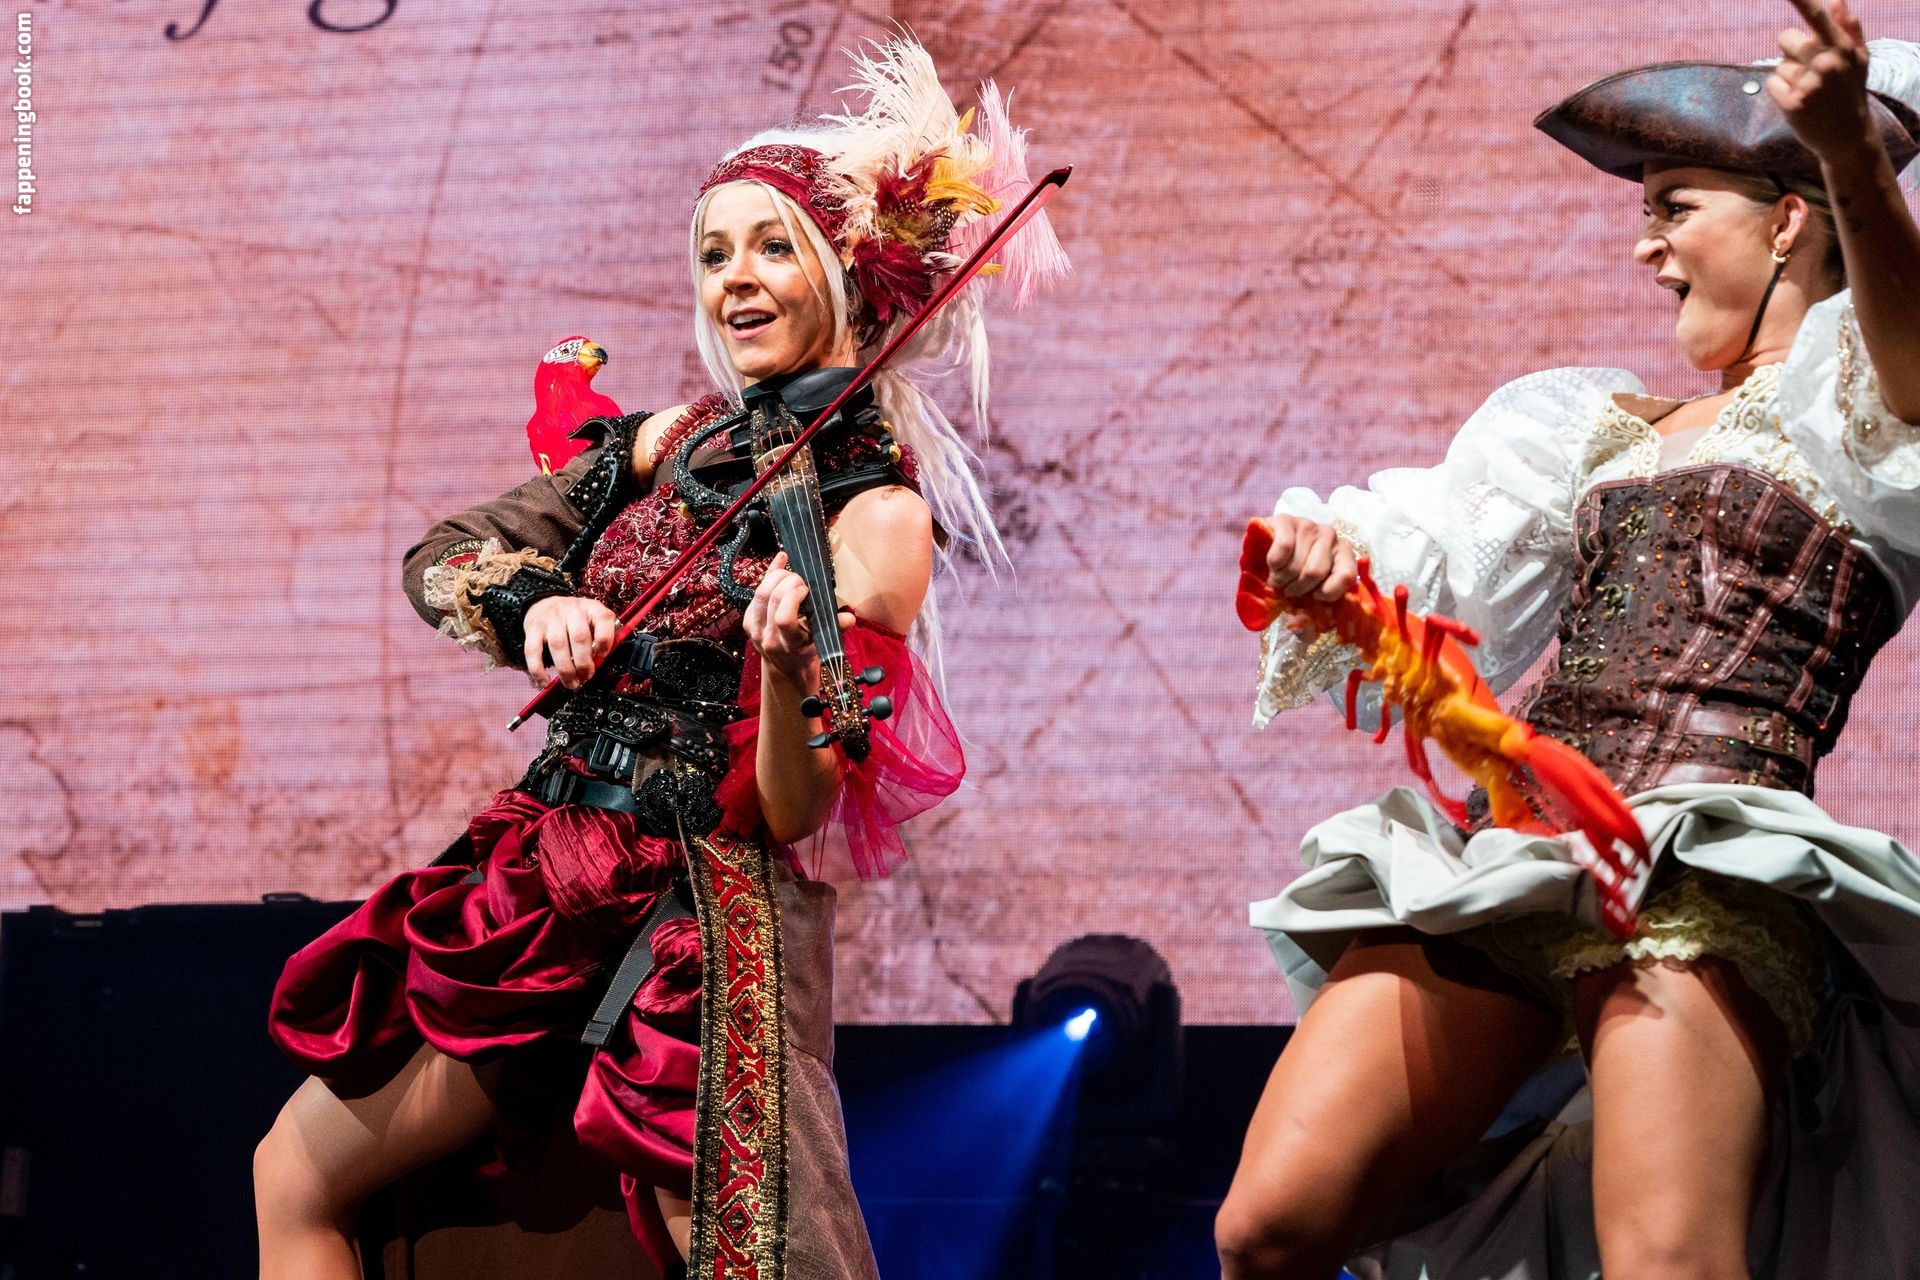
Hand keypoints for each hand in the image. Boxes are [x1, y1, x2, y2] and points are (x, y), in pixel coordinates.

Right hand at [524, 595, 618, 688]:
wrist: (545, 604)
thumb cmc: (574, 620)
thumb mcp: (592, 621)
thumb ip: (599, 638)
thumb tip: (598, 664)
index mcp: (591, 608)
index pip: (603, 618)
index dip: (605, 640)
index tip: (602, 656)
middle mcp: (572, 610)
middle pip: (579, 637)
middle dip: (584, 663)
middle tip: (585, 676)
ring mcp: (551, 618)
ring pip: (558, 645)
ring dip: (565, 670)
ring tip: (571, 683)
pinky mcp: (533, 628)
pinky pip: (533, 651)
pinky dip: (538, 670)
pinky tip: (545, 682)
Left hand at [745, 552, 854, 688]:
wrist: (785, 669)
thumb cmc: (808, 654)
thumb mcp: (823, 644)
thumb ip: (835, 629)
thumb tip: (849, 617)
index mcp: (787, 644)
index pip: (783, 618)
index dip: (793, 597)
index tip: (806, 589)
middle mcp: (767, 638)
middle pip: (770, 599)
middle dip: (787, 581)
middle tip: (801, 579)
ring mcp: (754, 630)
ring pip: (759, 594)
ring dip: (775, 577)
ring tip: (790, 573)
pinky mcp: (746, 621)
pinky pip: (754, 594)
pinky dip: (767, 577)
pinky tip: (779, 565)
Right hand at [1262, 514, 1358, 602]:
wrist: (1263, 554)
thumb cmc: (1292, 578)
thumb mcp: (1307, 595)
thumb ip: (1313, 611)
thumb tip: (1300, 625)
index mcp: (1343, 554)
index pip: (1346, 575)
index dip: (1328, 592)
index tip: (1314, 597)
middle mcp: (1330, 536)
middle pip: (1315, 572)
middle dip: (1297, 588)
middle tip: (1288, 589)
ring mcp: (1308, 525)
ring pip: (1297, 564)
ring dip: (1281, 579)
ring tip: (1278, 578)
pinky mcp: (1286, 520)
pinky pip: (1284, 548)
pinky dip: (1274, 564)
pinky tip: (1272, 565)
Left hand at [1769, 0, 1876, 161]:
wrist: (1848, 137)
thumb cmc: (1850, 92)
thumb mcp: (1859, 59)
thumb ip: (1849, 27)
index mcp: (1841, 48)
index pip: (1817, 17)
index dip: (1802, 1)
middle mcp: (1826, 63)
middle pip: (1786, 38)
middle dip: (1792, 50)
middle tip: (1811, 71)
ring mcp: (1809, 84)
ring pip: (1779, 65)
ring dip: (1789, 76)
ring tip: (1810, 92)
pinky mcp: (1793, 104)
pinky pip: (1772, 84)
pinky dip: (1780, 92)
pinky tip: (1798, 103)